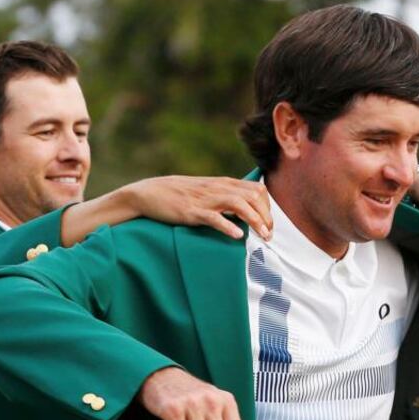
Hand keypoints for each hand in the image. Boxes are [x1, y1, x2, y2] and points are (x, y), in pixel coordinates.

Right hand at [124, 176, 271, 239]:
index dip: (267, 207)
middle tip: (269, 235)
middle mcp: (218, 188)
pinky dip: (228, 226)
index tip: (269, 224)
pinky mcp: (192, 211)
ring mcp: (205, 199)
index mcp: (224, 183)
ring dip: (255, 221)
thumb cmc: (181, 195)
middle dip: (266, 216)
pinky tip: (237, 235)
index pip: (257, 189)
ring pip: (239, 205)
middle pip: (253, 196)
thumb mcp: (207, 191)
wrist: (150, 192)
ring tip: (263, 236)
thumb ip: (226, 196)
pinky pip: (213, 217)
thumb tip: (246, 210)